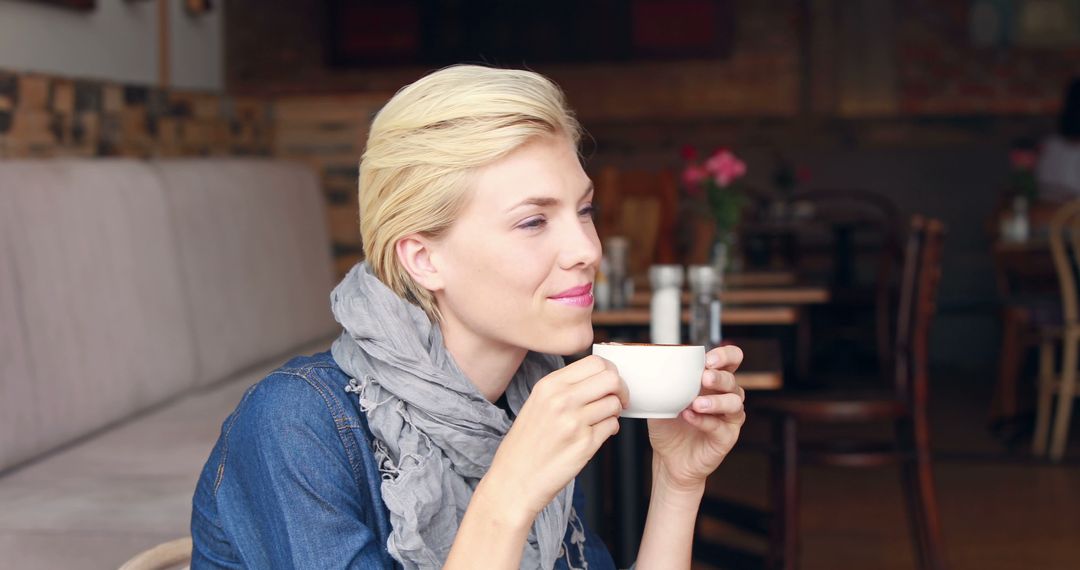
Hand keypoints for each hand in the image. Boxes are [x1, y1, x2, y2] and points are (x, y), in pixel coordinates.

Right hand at [481, 356, 628, 524]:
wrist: (514, 481)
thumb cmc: (525, 445)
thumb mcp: (536, 404)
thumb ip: (565, 387)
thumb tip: (599, 377)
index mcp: (549, 385)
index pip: (594, 362)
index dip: (609, 371)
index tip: (609, 382)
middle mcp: (562, 400)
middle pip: (611, 378)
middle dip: (620, 388)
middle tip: (617, 399)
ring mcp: (574, 422)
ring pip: (615, 403)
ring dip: (614, 412)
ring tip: (601, 420)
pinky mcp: (585, 445)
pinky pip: (612, 426)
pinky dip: (610, 429)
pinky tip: (596, 435)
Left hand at [647, 345, 745, 490]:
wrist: (668, 458)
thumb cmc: (668, 425)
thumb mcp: (663, 399)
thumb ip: (665, 383)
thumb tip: (652, 365)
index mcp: (713, 382)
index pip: (731, 360)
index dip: (726, 356)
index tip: (709, 358)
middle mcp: (725, 397)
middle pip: (732, 380)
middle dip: (719, 377)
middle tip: (704, 377)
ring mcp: (728, 418)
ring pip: (734, 403)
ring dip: (715, 400)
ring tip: (695, 403)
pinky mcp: (727, 437)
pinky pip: (721, 426)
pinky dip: (705, 420)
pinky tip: (689, 417)